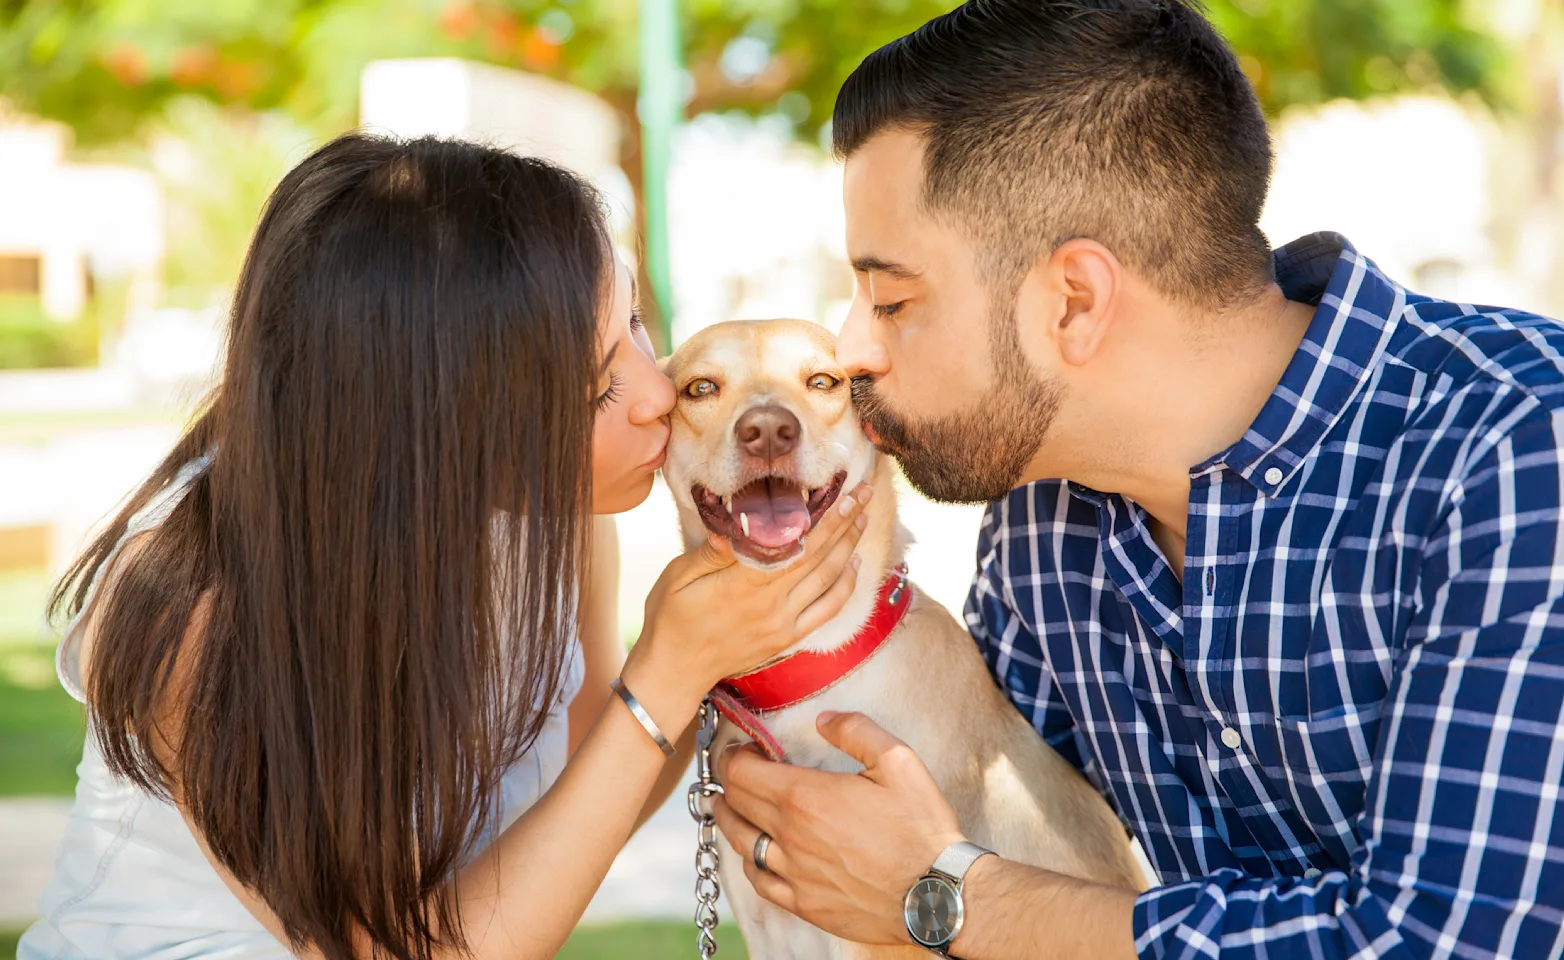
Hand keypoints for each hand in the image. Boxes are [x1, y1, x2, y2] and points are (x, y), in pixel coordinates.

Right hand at [623, 484, 872, 721]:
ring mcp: (783, 623)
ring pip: (828, 580)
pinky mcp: (787, 639)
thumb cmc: (669, 619)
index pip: (794, 543)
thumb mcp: (677, 576)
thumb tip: (737, 524)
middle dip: (845, 522)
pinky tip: (854, 564)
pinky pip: (826, 610)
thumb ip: (711, 552)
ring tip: (863, 518)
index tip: (842, 494)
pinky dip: (845, 587)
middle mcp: (770, 603)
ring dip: (850, 547)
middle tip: (864, 494)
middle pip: (819, 556)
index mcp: (743, 583)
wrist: (675, 672)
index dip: (823, 518)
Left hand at [712, 710, 964, 944]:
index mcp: (805, 797)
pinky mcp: (804, 903)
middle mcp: (789, 836)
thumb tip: (824, 719)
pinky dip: (747, 862)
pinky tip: (753, 853)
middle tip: (732, 769)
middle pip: (734, 803)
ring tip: (728, 805)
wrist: (936, 894)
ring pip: (739, 843)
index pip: (741, 772)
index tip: (740, 747)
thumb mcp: (897, 761)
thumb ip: (856, 731)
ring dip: (728, 819)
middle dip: (726, 781)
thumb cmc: (920, 827)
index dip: (731, 755)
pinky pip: (759, 882)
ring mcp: (793, 874)